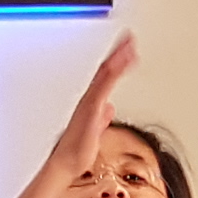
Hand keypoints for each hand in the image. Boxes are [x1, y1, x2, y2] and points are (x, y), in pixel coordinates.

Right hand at [49, 34, 140, 186]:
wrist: (67, 160)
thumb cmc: (78, 148)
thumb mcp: (95, 129)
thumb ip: (102, 117)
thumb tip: (108, 110)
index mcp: (92, 100)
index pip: (106, 75)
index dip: (116, 59)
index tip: (126, 46)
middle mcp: (91, 97)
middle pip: (105, 68)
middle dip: (118, 52)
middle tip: (130, 37)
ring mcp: (91, 100)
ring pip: (105, 72)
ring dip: (117, 57)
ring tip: (129, 43)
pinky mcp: (92, 106)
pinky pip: (104, 84)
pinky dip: (113, 71)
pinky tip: (122, 62)